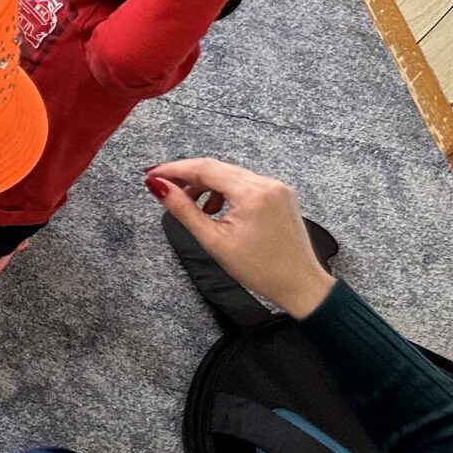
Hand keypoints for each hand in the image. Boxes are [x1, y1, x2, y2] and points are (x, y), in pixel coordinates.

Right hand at [148, 158, 334, 319]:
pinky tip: (215, 208)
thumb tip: (158, 187)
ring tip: (190, 204)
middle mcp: (267, 183)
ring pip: (229, 174)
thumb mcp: (214, 241)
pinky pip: (244, 183)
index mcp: (252, 193)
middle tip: (163, 186)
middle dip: (187, 176)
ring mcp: (276, 187)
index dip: (174, 169)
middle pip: (216, 168)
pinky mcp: (280, 195)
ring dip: (206, 184)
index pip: (204, 168)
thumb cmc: (261, 269)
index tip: (152, 174)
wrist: (300, 285)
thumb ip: (183, 210)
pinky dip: (225, 191)